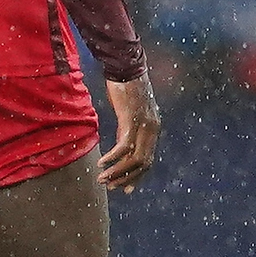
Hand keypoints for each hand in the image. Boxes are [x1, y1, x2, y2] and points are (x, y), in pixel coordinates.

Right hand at [98, 74, 160, 193]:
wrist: (126, 67)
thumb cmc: (126, 88)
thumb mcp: (129, 113)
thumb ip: (128, 129)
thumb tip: (123, 144)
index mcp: (153, 128)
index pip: (149, 160)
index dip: (138, 176)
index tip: (126, 189)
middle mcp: (152, 129)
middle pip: (143, 164)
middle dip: (127, 178)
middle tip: (111, 187)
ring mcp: (143, 125)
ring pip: (134, 159)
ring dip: (118, 172)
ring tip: (103, 179)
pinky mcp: (131, 120)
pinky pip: (124, 146)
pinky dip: (113, 158)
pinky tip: (102, 163)